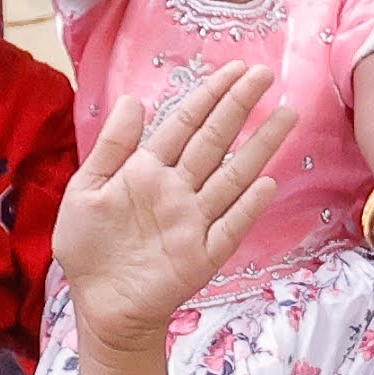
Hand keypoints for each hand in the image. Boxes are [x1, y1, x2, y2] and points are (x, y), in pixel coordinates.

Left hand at [58, 65, 293, 346]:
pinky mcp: (204, 254)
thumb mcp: (87, 190)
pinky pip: (230, 226)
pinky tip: (266, 183)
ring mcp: (195, 221)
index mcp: (148, 171)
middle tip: (266, 75)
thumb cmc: (89, 248)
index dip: (209, 95)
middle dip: (239, 106)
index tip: (236, 69)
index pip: (185, 124)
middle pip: (214, 140)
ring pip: (232, 176)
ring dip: (259, 147)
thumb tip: (135, 99)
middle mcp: (178, 190)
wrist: (99, 305)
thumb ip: (112, 147)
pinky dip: (247, 206)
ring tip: (286, 116)